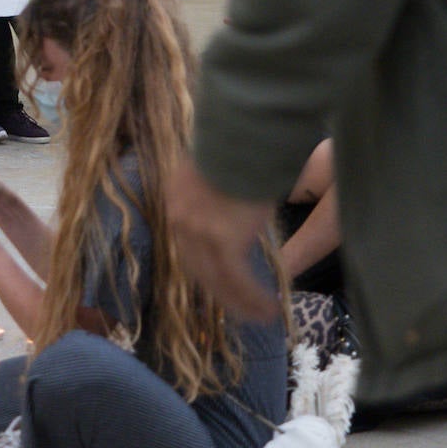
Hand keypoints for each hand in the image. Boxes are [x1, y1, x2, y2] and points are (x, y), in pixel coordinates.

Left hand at [167, 155, 278, 321]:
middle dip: (221, 293)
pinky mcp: (222, 241)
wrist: (244, 132)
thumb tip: (234, 209)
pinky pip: (237, 280)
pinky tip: (270, 308)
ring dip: (241, 302)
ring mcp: (198, 232)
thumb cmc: (241, 144)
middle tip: (242, 309)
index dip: (206, 268)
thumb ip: (219, 195)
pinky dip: (253, 298)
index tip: (222, 284)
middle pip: (197, 268)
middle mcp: (180, 219)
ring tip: (262, 315)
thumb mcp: (220, 171)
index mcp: (176, 199)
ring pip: (217, 280)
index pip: (186, 245)